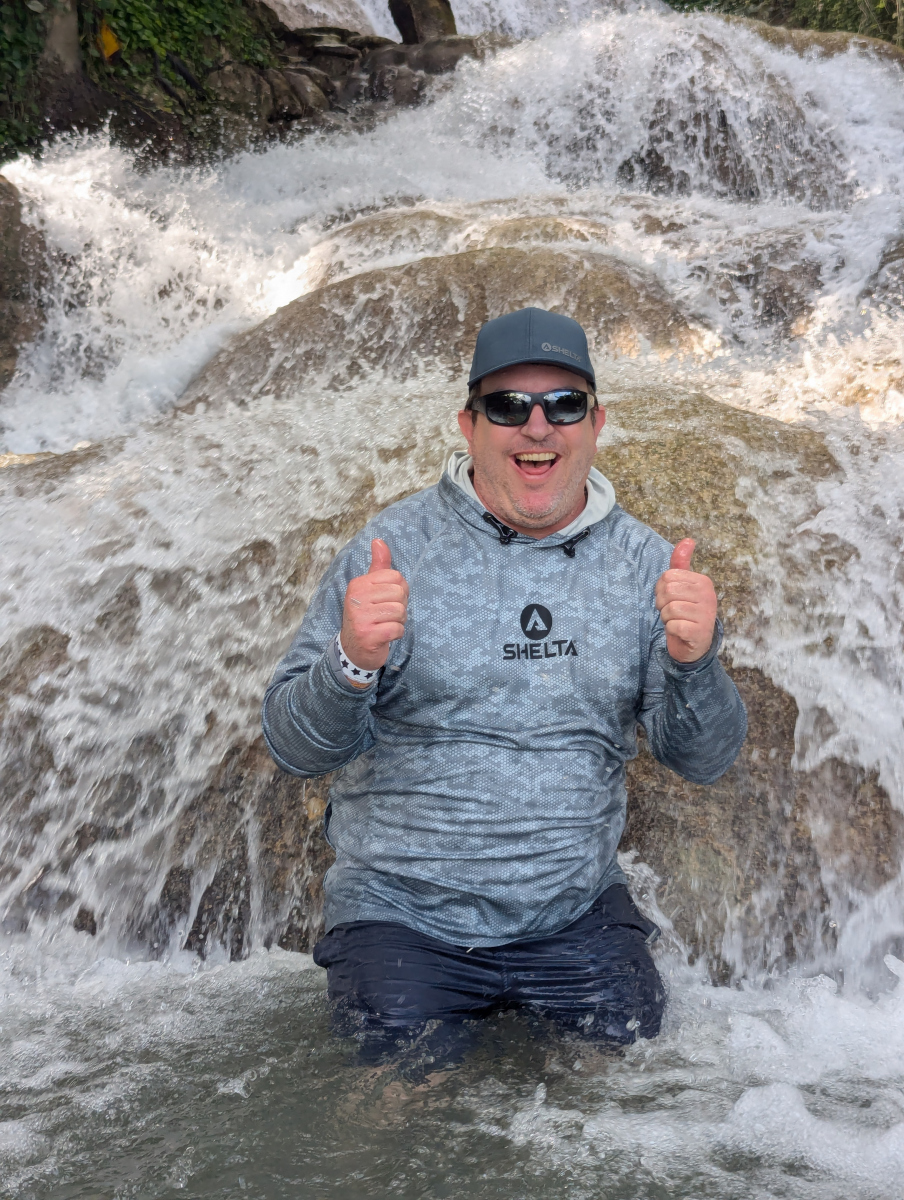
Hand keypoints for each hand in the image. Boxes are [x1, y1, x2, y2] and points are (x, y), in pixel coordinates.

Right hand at [340, 539, 408, 683]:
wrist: (354, 650)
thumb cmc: (367, 616)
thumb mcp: (370, 589)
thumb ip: (378, 566)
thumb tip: (379, 540)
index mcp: (358, 584)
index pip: (396, 577)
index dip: (399, 590)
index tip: (386, 601)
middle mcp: (356, 599)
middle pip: (400, 594)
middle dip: (400, 607)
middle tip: (386, 616)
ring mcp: (360, 618)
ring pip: (400, 612)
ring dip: (398, 622)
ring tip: (385, 625)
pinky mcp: (368, 636)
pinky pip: (398, 629)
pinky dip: (397, 634)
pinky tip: (385, 636)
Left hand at [654, 538, 717, 663]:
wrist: (694, 644)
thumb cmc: (686, 611)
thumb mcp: (683, 585)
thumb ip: (681, 563)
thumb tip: (688, 540)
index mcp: (703, 582)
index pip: (667, 577)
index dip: (661, 589)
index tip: (670, 598)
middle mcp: (708, 596)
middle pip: (667, 591)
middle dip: (662, 604)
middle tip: (671, 611)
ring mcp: (706, 615)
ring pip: (669, 609)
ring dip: (667, 618)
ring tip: (677, 621)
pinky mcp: (700, 632)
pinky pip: (674, 625)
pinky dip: (672, 630)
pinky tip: (680, 631)